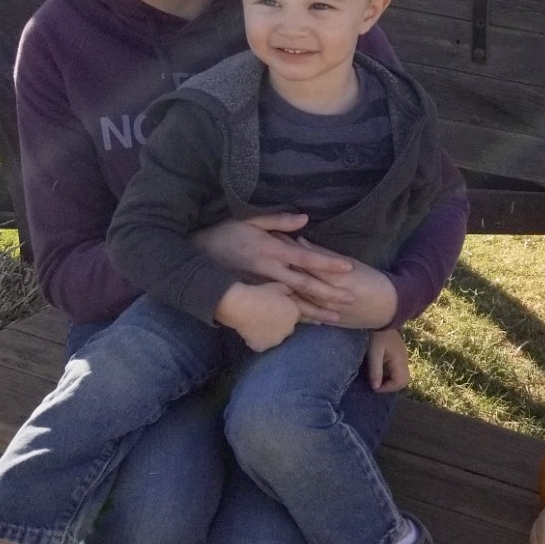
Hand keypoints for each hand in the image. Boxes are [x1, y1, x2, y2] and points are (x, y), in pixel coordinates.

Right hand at [192, 217, 395, 326]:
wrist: (193, 263)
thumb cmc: (222, 236)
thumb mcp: (248, 220)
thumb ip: (277, 220)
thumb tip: (305, 219)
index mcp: (271, 250)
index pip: (306, 258)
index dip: (327, 264)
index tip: (348, 268)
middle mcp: (269, 272)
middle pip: (305, 286)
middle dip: (329, 294)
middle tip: (352, 300)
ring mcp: (262, 289)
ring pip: (294, 303)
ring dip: (317, 312)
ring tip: (338, 320)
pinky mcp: (255, 300)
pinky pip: (279, 311)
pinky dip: (297, 318)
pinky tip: (310, 324)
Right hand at [214, 280, 298, 351]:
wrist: (241, 305)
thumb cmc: (260, 293)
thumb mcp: (280, 286)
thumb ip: (290, 292)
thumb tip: (293, 295)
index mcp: (295, 314)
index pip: (294, 315)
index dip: (284, 311)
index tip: (274, 307)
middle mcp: (289, 330)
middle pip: (286, 328)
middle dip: (279, 323)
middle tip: (266, 315)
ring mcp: (276, 341)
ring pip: (275, 338)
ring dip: (270, 333)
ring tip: (257, 323)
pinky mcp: (262, 347)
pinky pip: (261, 345)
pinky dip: (257, 340)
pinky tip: (251, 331)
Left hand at [366, 327, 409, 392]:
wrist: (382, 319)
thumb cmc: (377, 336)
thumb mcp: (374, 353)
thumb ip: (375, 371)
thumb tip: (375, 388)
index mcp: (400, 360)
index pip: (400, 382)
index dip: (387, 388)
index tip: (374, 387)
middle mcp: (405, 361)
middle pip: (404, 381)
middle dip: (390, 386)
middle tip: (377, 385)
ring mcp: (403, 358)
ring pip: (402, 376)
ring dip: (390, 381)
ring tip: (377, 379)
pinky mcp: (399, 355)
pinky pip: (398, 370)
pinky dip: (390, 375)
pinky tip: (380, 371)